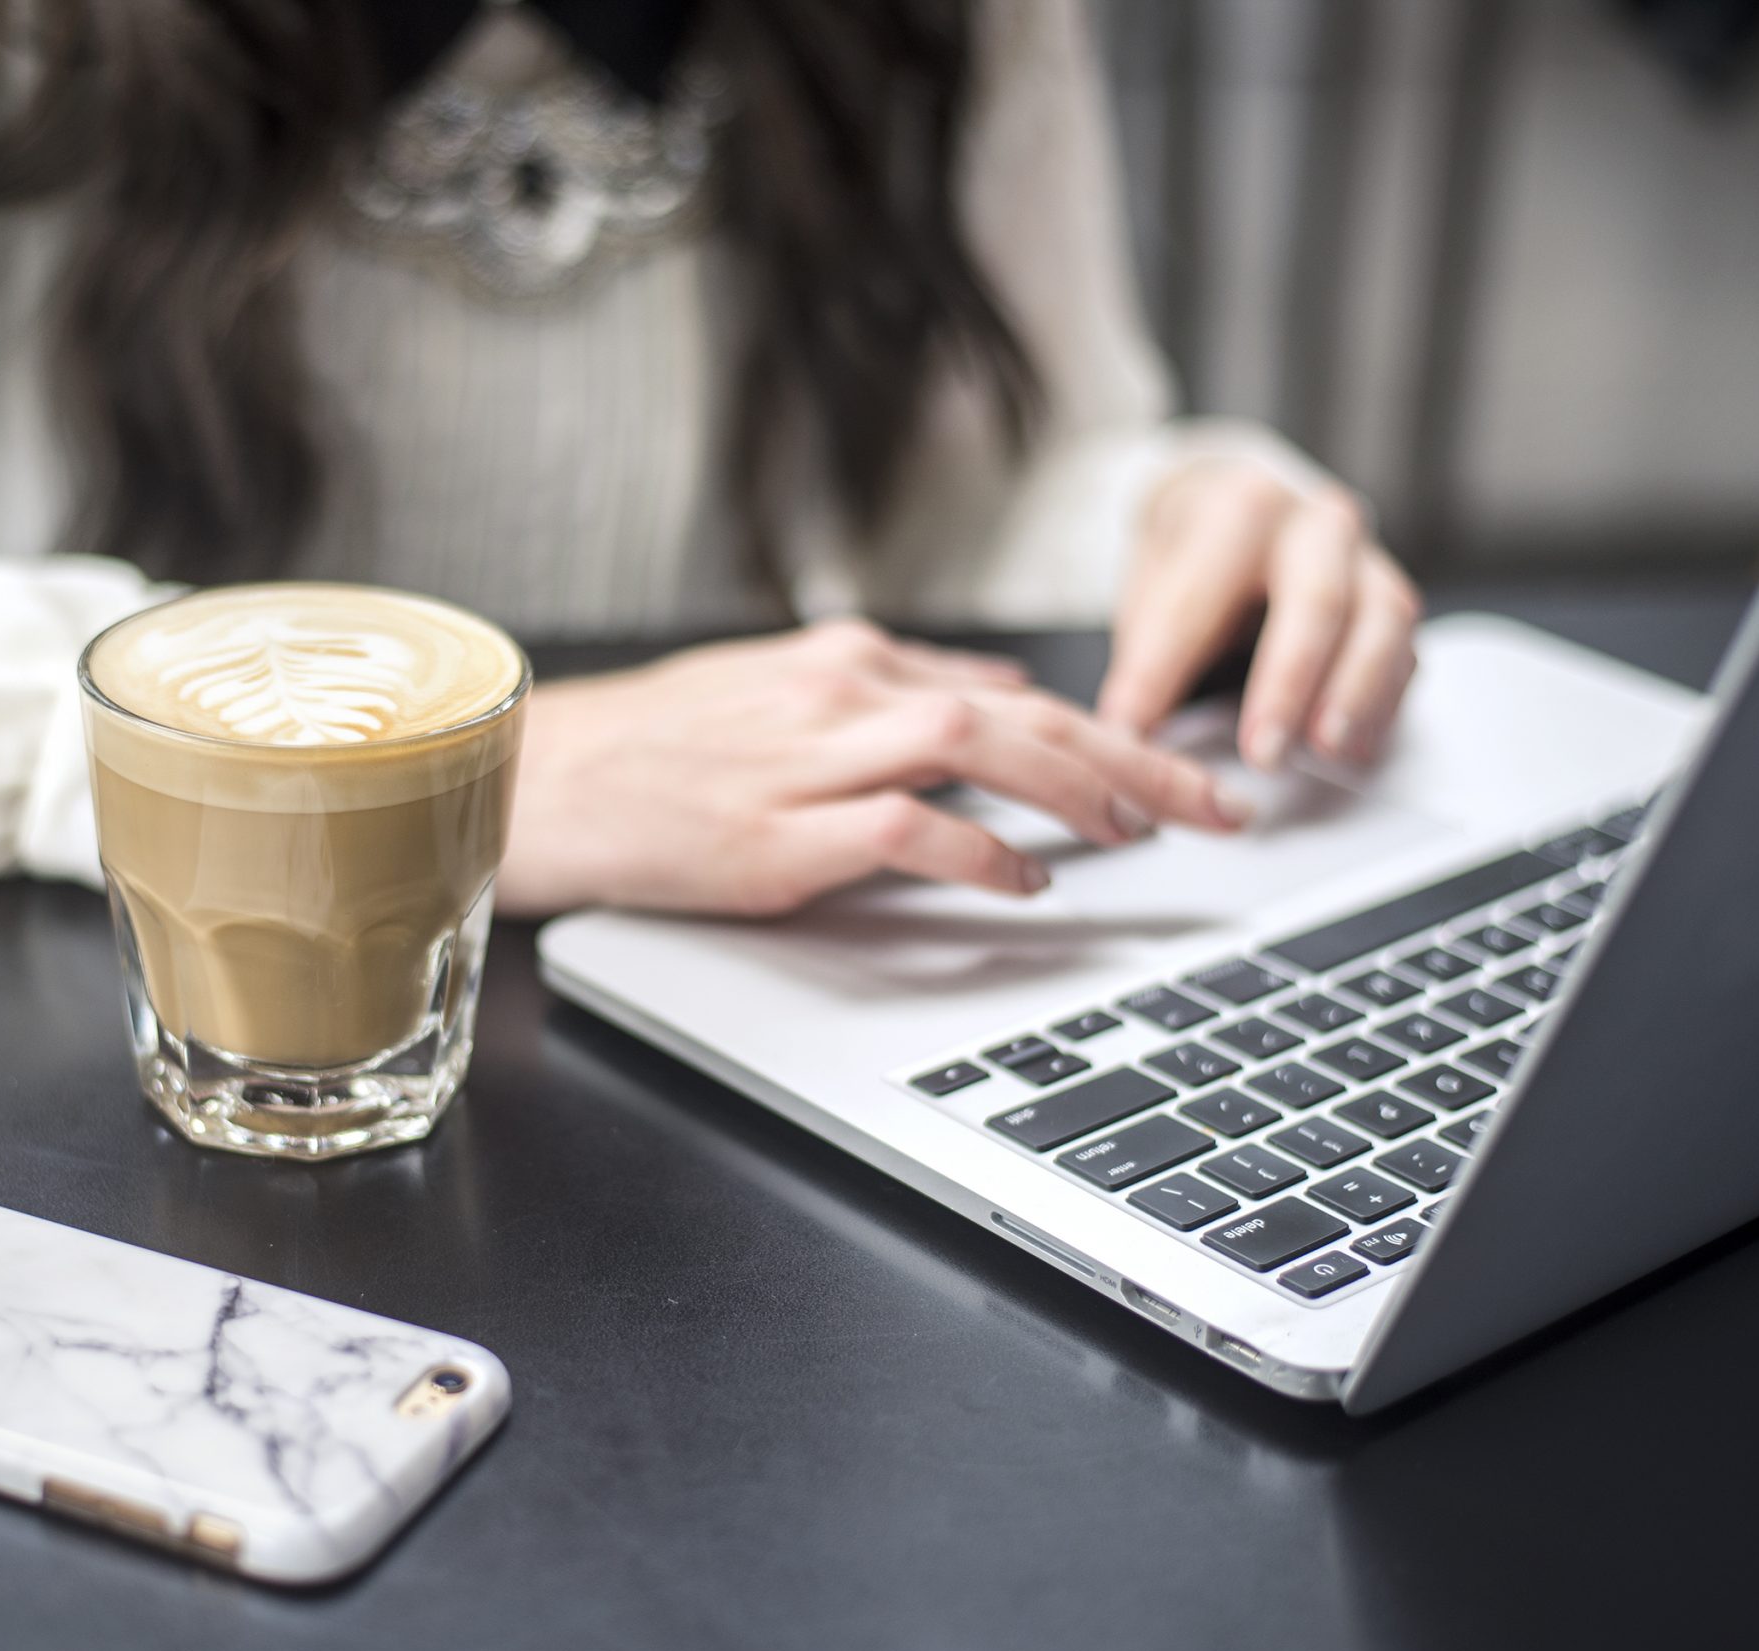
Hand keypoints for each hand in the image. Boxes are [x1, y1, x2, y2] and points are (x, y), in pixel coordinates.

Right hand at [497, 618, 1251, 917]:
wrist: (541, 778)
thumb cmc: (652, 749)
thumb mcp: (779, 691)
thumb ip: (892, 690)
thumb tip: (1004, 699)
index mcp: (846, 659)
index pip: (1011, 692)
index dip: (1113, 733)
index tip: (1181, 773)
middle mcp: (840, 692)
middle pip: (1022, 715)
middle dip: (1135, 759)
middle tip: (1217, 806)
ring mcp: (809, 759)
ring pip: (977, 748)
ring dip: (1074, 790)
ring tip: (1138, 832)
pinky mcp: (780, 831)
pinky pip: (905, 830)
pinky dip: (976, 854)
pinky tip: (1023, 882)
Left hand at [1097, 458, 1420, 769]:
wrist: (1238, 504)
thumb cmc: (1192, 557)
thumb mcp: (1150, 590)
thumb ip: (1143, 660)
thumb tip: (1125, 742)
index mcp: (1238, 509)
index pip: (1199, 601)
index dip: (1161, 675)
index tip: (1132, 733)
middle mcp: (1314, 524)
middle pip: (1317, 602)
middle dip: (1288, 685)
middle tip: (1261, 756)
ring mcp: (1365, 557)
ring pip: (1383, 622)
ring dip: (1356, 695)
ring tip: (1326, 753)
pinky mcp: (1391, 599)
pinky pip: (1404, 651)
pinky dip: (1382, 704)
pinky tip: (1353, 749)